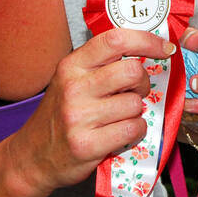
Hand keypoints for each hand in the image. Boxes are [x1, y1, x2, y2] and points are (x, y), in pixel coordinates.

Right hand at [5, 28, 175, 196]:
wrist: (33, 156)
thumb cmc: (60, 116)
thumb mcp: (71, 81)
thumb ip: (101, 66)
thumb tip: (146, 52)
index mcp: (71, 66)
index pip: (115, 40)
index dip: (147, 40)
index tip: (165, 48)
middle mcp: (74, 87)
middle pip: (132, 71)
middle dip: (144, 83)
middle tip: (136, 93)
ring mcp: (80, 116)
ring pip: (135, 104)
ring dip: (137, 112)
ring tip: (120, 117)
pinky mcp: (88, 144)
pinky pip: (133, 129)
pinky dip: (136, 131)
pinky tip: (122, 132)